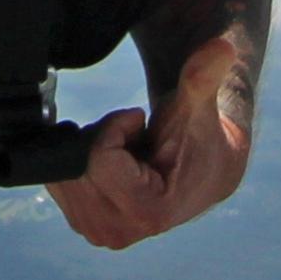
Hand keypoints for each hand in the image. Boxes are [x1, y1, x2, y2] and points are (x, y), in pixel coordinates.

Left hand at [46, 50, 250, 250]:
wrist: (204, 170)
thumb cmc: (200, 136)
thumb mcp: (198, 104)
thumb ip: (202, 78)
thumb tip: (221, 47)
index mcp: (149, 211)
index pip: (98, 158)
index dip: (114, 129)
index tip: (139, 123)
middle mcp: (119, 231)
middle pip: (77, 167)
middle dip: (99, 140)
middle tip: (133, 138)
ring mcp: (100, 232)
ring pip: (63, 173)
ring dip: (89, 152)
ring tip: (127, 152)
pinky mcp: (86, 226)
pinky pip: (58, 182)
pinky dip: (79, 164)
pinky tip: (112, 165)